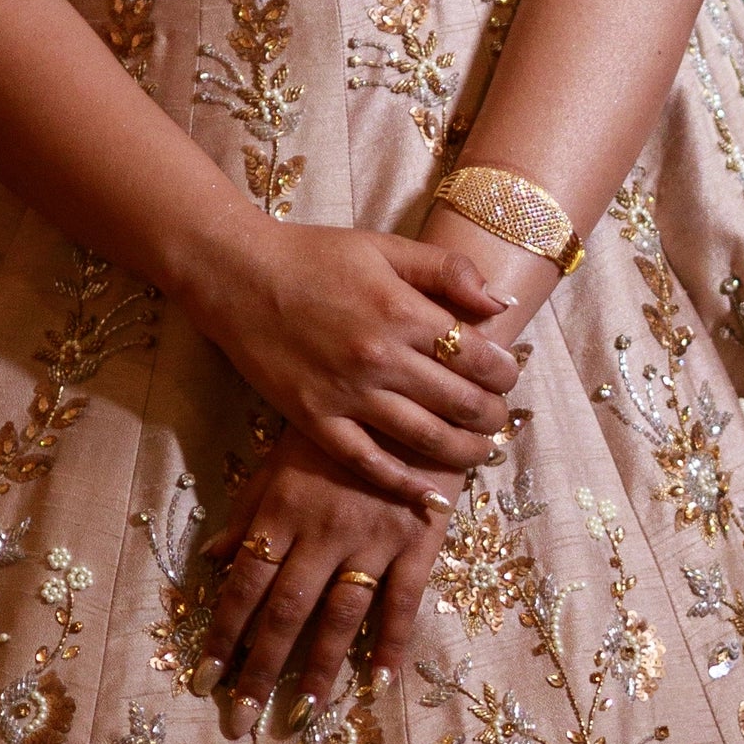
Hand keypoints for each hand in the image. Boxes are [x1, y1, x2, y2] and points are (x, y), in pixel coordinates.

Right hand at [196, 221, 522, 509]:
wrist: (236, 275)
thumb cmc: (314, 256)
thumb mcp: (385, 246)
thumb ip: (447, 270)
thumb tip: (501, 303)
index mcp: (402, 311)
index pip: (479, 357)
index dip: (505, 372)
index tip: (507, 375)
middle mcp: (380, 358)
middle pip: (461, 403)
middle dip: (493, 417)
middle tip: (498, 419)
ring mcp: (346, 394)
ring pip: (425, 439)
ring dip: (464, 453)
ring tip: (479, 453)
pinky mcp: (314, 420)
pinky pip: (366, 463)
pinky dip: (403, 485)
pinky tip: (429, 497)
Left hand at [199, 444, 448, 726]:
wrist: (416, 392)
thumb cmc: (342, 427)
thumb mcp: (283, 458)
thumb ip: (249, 510)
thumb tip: (210, 558)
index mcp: (283, 510)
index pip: (245, 584)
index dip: (224, 635)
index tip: (206, 679)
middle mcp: (322, 531)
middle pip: (285, 612)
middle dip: (260, 668)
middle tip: (242, 719)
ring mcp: (372, 539)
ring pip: (339, 616)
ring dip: (319, 669)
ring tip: (302, 714)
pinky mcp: (418, 542)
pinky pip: (403, 602)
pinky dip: (391, 644)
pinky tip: (379, 683)